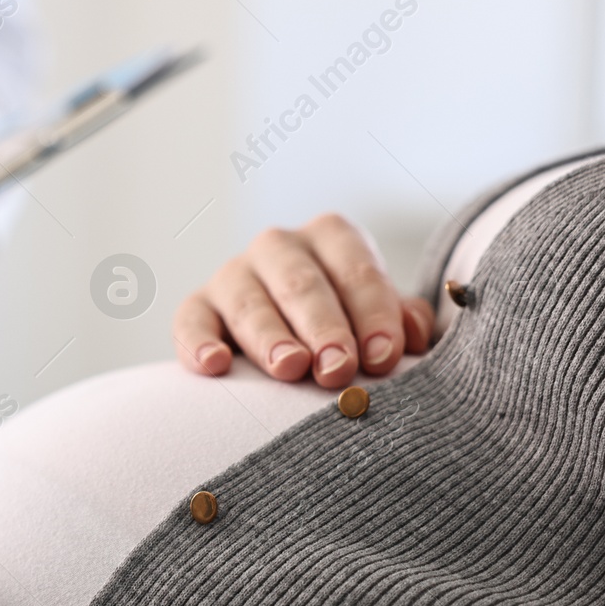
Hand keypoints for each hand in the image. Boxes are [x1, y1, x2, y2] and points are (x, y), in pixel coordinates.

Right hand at [174, 213, 434, 388]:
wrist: (284, 334)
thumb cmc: (342, 325)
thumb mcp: (375, 317)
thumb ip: (400, 321)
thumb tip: (414, 335)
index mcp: (330, 236)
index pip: (355, 269)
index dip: (373, 313)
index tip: (383, 357)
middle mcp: (277, 246)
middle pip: (301, 283)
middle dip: (323, 327)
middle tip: (339, 369)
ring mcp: (232, 275)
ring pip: (248, 302)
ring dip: (270, 337)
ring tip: (290, 368)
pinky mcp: (196, 307)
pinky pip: (191, 321)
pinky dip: (199, 342)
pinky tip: (215, 365)